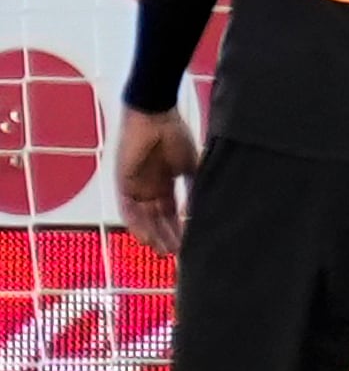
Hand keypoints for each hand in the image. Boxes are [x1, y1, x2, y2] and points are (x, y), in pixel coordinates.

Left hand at [113, 108, 198, 255]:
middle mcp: (148, 188)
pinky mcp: (123, 182)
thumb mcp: (191, 166)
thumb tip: (204, 210)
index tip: (189, 244)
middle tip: (177, 254)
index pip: (171, 213)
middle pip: (157, 219)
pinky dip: (136, 224)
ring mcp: (135, 186)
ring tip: (163, 251)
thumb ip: (195, 187)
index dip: (179, 229)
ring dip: (152, 235)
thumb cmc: (175, 135)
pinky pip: (127, 209)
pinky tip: (146, 238)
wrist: (156, 116)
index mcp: (164, 183)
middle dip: (167, 237)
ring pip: (142, 218)